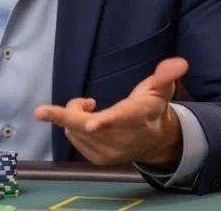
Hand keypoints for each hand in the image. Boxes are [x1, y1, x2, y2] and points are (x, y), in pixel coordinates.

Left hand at [34, 57, 187, 166]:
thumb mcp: (161, 89)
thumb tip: (179, 62)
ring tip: (89, 104)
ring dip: (74, 113)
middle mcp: (122, 138)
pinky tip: (88, 118)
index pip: (121, 119)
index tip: (92, 122)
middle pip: (87, 127)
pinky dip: (74, 125)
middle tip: (40, 110)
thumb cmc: (152, 108)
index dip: (106, 121)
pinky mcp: (98, 158)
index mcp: (136, 117)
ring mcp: (109, 151)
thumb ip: (165, 75)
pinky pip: (74, 137)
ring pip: (76, 129)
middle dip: (64, 117)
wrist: (155, 141)